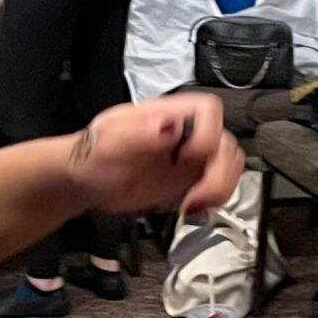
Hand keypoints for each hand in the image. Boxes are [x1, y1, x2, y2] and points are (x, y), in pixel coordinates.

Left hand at [69, 95, 241, 220]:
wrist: (88, 181)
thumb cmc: (92, 156)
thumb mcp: (109, 142)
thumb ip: (139, 131)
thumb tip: (168, 126)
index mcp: (166, 115)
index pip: (208, 111)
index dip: (207, 135)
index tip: (187, 157)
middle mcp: (183, 133)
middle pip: (225, 141)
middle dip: (218, 172)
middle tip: (195, 195)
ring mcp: (189, 155)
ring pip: (229, 163)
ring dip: (220, 187)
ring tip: (193, 203)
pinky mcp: (190, 178)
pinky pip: (219, 183)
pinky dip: (214, 198)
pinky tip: (190, 206)